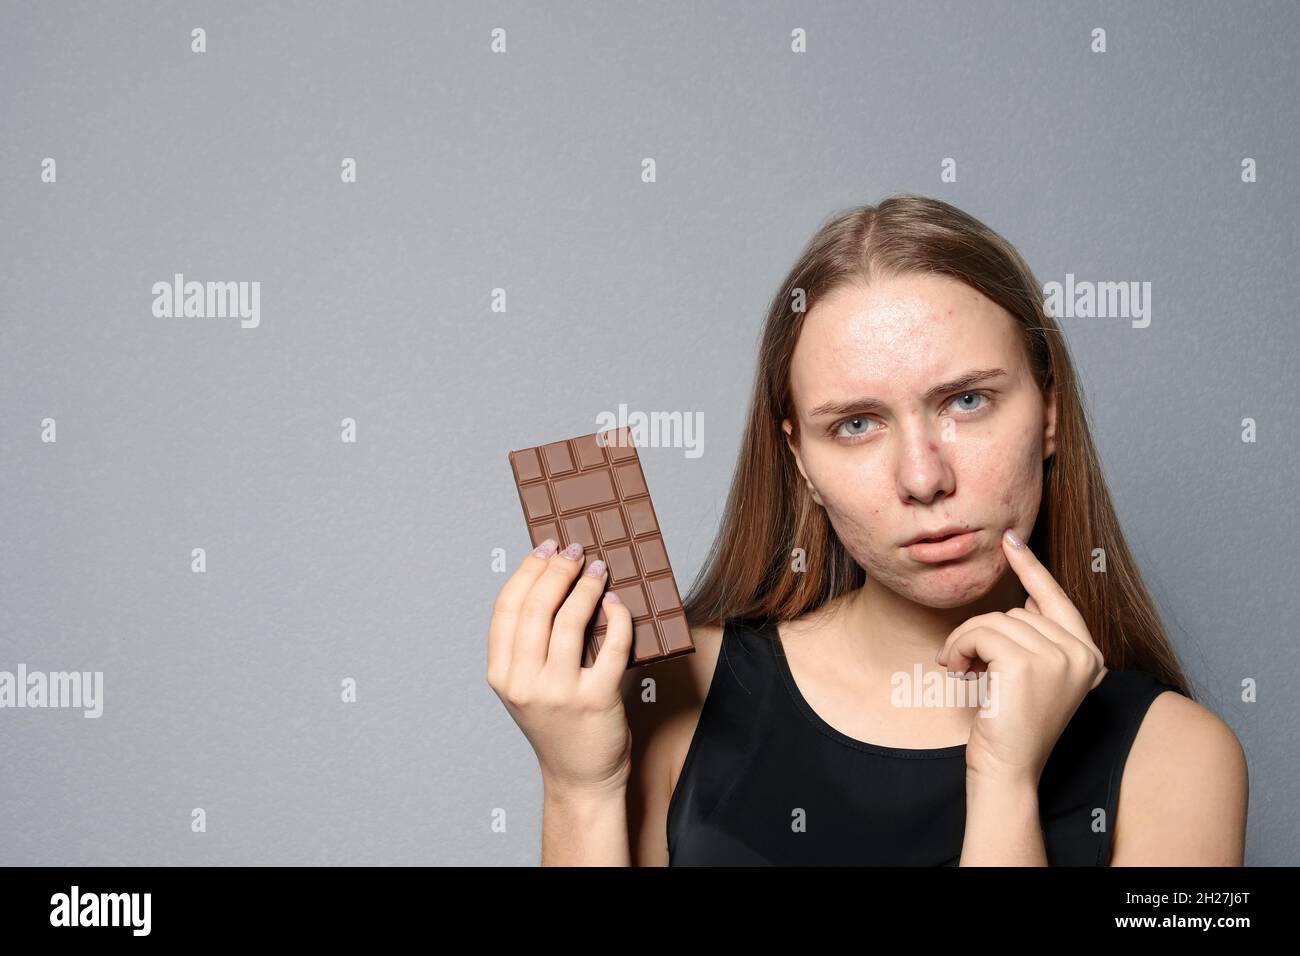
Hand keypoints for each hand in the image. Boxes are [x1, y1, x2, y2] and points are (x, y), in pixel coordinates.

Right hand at [486, 539, 635, 797]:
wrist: (580, 777)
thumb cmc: (557, 724)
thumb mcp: (526, 685)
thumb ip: (528, 643)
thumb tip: (550, 579)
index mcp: (501, 674)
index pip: (507, 607)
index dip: (527, 570)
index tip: (545, 547)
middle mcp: (524, 683)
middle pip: (537, 607)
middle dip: (558, 569)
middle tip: (575, 549)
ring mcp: (559, 693)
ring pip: (571, 621)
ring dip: (587, 585)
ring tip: (598, 569)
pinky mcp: (596, 701)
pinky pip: (610, 645)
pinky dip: (616, 617)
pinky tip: (617, 605)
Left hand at [937, 528, 1106, 787]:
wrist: (1007, 770)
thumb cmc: (1012, 727)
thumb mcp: (1034, 678)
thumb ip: (1038, 638)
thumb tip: (1029, 597)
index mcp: (1088, 657)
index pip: (1057, 600)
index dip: (1033, 568)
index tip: (1011, 539)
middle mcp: (1082, 655)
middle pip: (1015, 610)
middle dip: (982, 632)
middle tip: (968, 663)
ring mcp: (1059, 658)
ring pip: (994, 620)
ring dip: (966, 641)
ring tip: (962, 669)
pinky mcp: (1028, 664)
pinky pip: (980, 632)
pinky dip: (960, 647)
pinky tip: (959, 671)